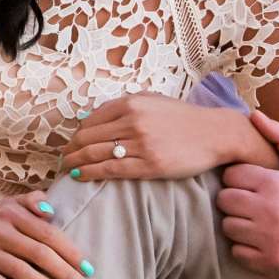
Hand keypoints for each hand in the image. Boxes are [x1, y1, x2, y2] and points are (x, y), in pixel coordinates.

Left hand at [59, 94, 262, 181]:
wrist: (215, 134)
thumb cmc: (183, 119)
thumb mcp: (152, 102)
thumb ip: (123, 107)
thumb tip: (89, 119)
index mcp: (131, 103)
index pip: (90, 121)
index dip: (75, 135)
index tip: (70, 144)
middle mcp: (133, 121)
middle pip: (88, 138)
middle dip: (71, 150)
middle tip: (63, 160)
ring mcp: (141, 144)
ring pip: (95, 154)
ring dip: (76, 163)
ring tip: (67, 170)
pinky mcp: (150, 165)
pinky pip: (111, 170)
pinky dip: (90, 173)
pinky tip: (81, 176)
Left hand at [215, 111, 278, 278]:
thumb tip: (255, 115)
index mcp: (278, 185)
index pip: (232, 175)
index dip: (240, 178)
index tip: (251, 183)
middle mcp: (270, 213)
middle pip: (225, 200)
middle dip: (235, 199)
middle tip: (251, 202)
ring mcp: (268, 241)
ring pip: (227, 226)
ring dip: (238, 223)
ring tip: (256, 221)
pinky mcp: (267, 264)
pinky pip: (235, 251)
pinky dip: (244, 247)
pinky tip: (261, 240)